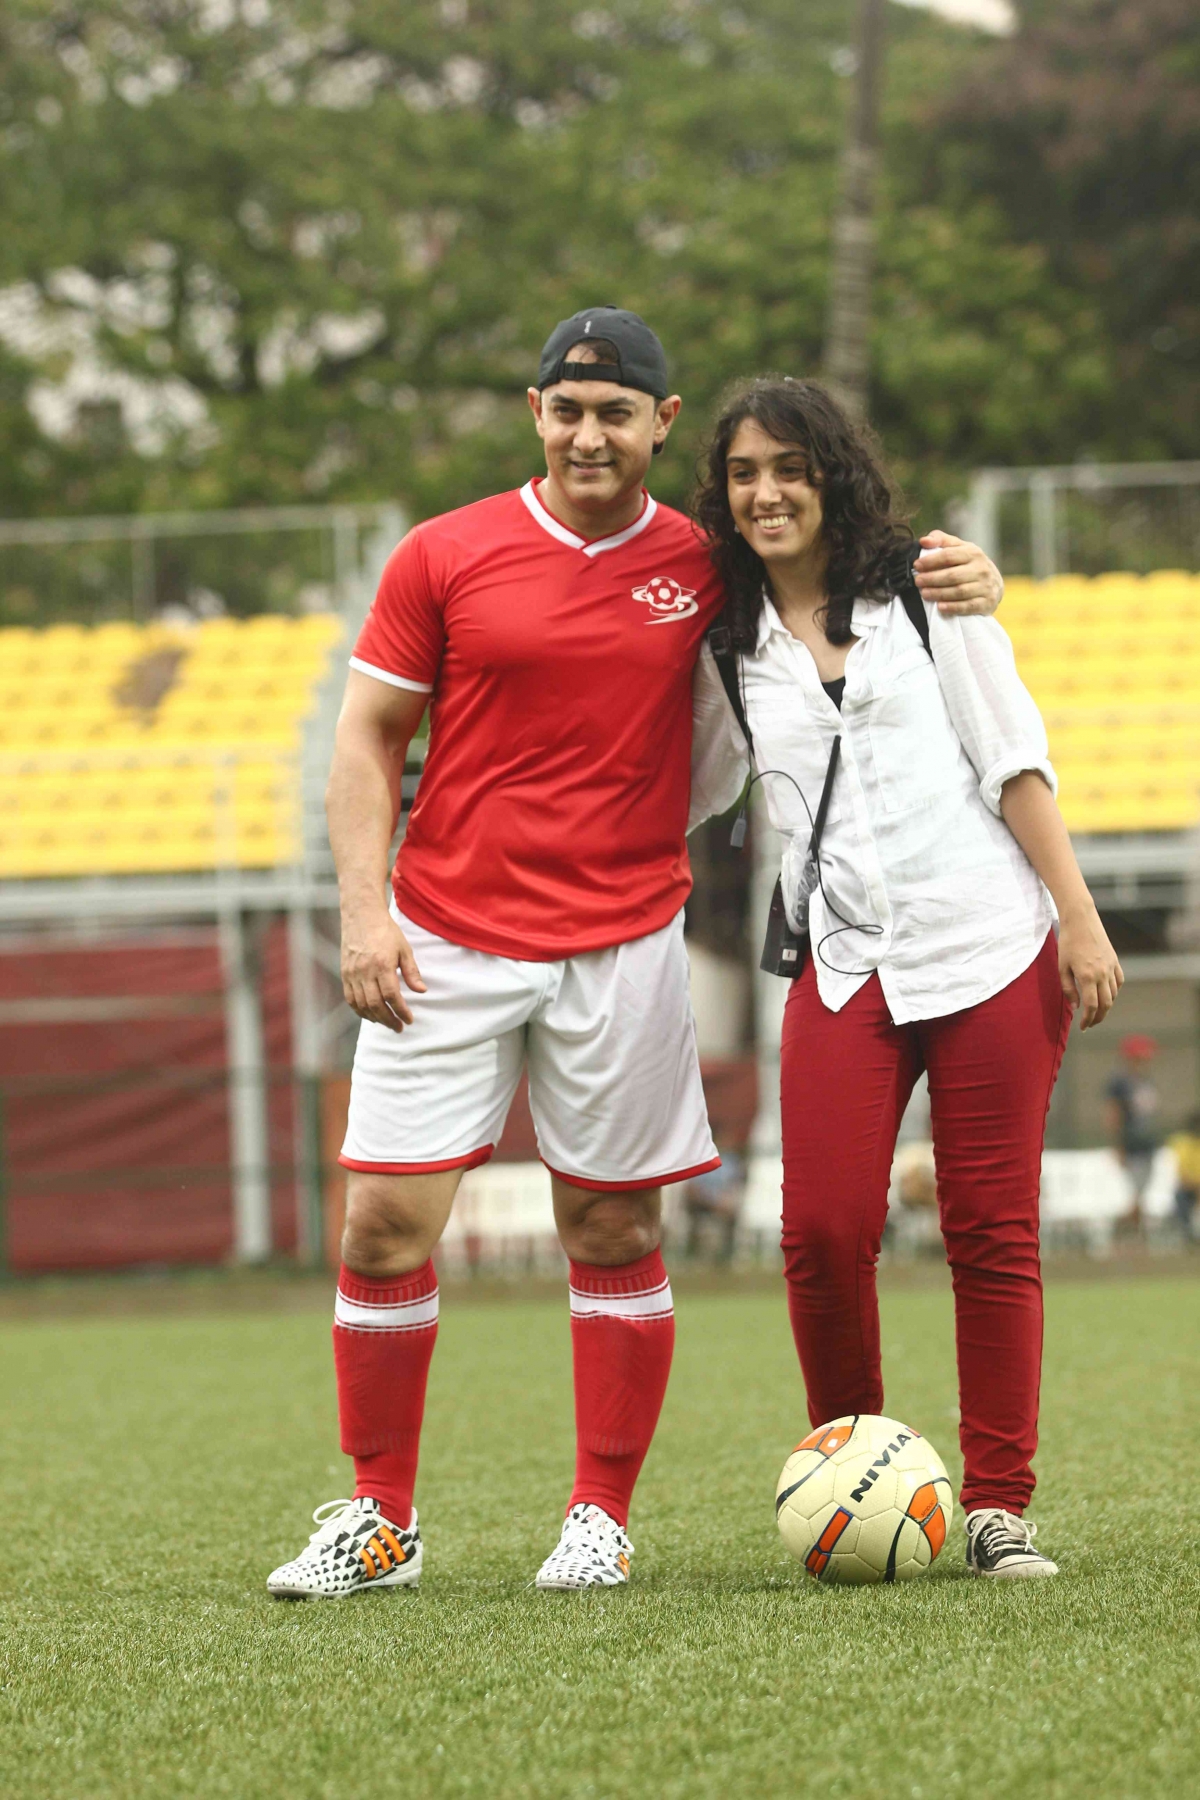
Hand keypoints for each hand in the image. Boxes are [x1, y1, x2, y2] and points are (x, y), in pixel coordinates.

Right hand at [341, 910, 426, 1031]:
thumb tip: (421, 991)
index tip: (409, 1020)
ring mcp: (352, 974)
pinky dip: (360, 1010)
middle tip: (399, 1027)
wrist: (361, 917)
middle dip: (389, 1019)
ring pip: (362, 1004)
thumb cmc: (385, 931)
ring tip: (387, 1022)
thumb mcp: (404, 949)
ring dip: (375, 1017)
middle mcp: (365, 971)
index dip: (401, 1011)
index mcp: (382, 965)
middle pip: (376, 1004)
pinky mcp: (345, 974)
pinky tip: (370, 1015)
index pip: (392, 996)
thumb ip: (412, 972)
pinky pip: (350, 998)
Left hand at [914, 531, 1002, 615]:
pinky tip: (940, 607)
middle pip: (953, 575)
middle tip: (918, 581)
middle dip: (932, 578)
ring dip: (939, 593)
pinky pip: (968, 606)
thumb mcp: (960, 548)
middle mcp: (981, 569)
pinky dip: (953, 607)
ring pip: (959, 591)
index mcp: (973, 553)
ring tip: (924, 594)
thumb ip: (942, 541)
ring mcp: (985, 586)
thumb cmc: (971, 564)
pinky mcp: (986, 603)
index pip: (949, 556)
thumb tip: (924, 540)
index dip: (931, 561)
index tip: (916, 565)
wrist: (995, 584)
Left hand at [1058, 905, 1123, 1029]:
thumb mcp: (1061, 967)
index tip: (1083, 1027)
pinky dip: (1114, 991)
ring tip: (1097, 1011)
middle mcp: (1102, 974)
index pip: (1091, 1006)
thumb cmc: (1067, 943)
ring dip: (1107, 1006)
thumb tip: (1075, 1008)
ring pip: (1114, 994)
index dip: (1088, 1019)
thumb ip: (1068, 989)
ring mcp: (1111, 967)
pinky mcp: (1115, 960)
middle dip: (1099, 1017)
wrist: (1081, 920)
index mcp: (1087, 977)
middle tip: (1090, 1024)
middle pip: (1106, 1004)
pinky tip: (1107, 994)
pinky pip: (1119, 981)